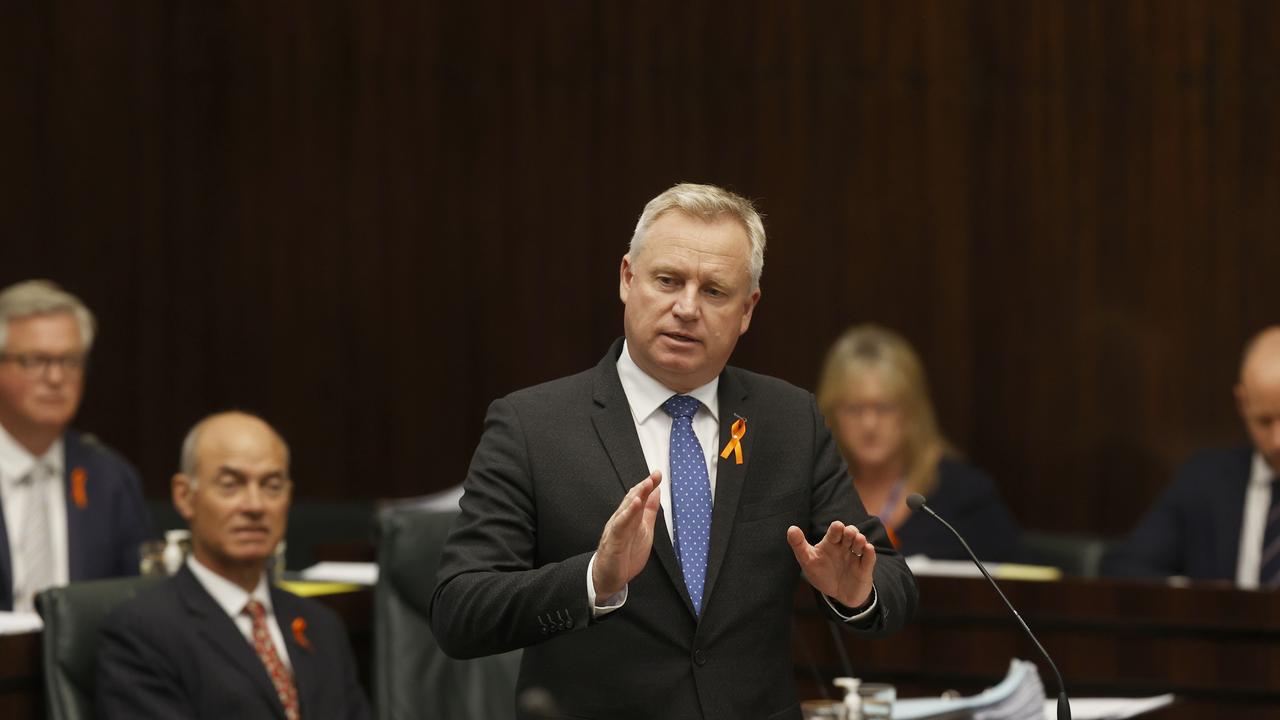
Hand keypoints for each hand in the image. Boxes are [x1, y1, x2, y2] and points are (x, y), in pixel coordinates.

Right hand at [592, 471, 662, 598]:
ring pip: (626, 509)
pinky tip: (634, 504)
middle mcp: (622, 520)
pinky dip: (627, 514)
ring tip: (646, 485)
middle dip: (643, 487)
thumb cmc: (625, 554)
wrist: (609, 577)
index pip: (639, 498)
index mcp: (630, 518)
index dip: (648, 486)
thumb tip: (656, 492)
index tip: (658, 474)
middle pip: (632, 500)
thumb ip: (649, 511)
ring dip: (636, 496)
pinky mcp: (613, 540)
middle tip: (654, 476)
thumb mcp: (644, 530)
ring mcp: (616, 529)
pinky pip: (620, 524)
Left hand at [786, 521, 875, 608]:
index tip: (837, 528)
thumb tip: (791, 528)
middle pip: (850, 532)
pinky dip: (870, 552)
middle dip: (850, 531)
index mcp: (831, 543)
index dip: (837, 527)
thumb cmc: (822, 574)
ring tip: (858, 541)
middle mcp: (844, 546)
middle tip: (848, 534)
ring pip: (861, 542)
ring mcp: (855, 556)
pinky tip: (867, 549)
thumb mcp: (808, 561)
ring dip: (860, 540)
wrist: (838, 595)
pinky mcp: (864, 568)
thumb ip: (799, 545)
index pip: (836, 530)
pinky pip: (870, 557)